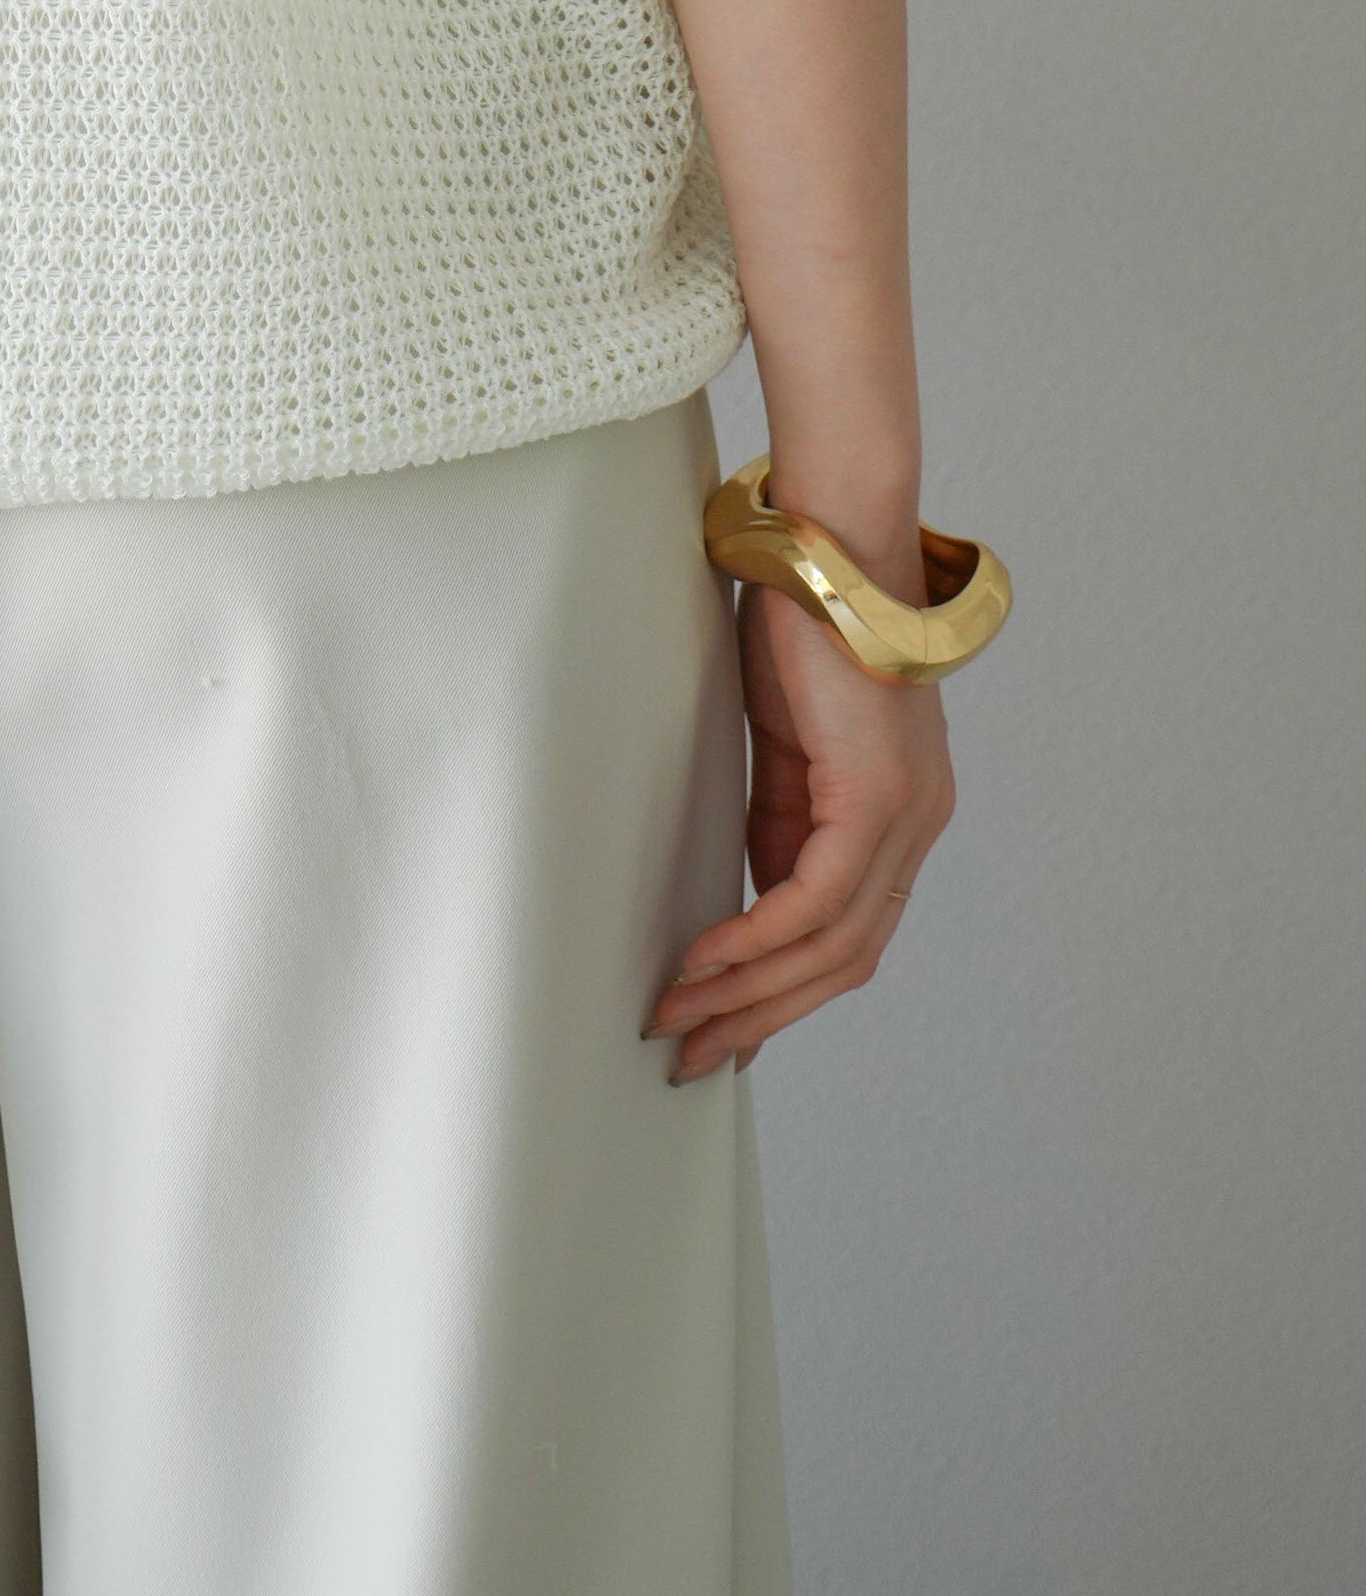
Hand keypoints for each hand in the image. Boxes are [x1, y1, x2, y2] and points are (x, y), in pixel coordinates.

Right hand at [649, 583, 952, 1078]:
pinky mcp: (877, 799)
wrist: (831, 543)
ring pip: (830, 947)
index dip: (784, 991)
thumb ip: (781, 818)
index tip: (724, 1028)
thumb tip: (751, 895)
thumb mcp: (785, 740)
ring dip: (746, 993)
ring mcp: (907, 817)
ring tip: (677, 1017)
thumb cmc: (803, 619)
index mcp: (903, 812)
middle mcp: (919, 826)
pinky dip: (753, 941)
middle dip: (760, 1016)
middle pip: (844, 961)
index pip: (849, 935)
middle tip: (690, 1051)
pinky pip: (813, 902)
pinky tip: (700, 962)